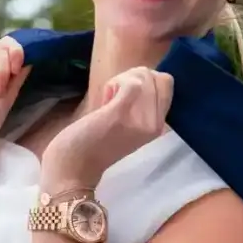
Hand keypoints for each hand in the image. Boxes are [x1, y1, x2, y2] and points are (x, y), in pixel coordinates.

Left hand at [40, 67, 173, 189]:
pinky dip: (115, 83)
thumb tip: (142, 75)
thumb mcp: (128, 124)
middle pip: (159, 77)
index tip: (126, 97)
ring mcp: (142, 120)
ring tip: (109, 102)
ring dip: (122, 80)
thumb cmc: (94, 144)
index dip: (146, 82)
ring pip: (144, 74)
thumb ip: (140, 104)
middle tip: (116, 99)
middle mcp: (157, 124)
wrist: (74, 167)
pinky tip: (104, 102)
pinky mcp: (123, 114)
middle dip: (136, 78)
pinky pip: (131, 82)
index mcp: (159, 126)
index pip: (167, 83)